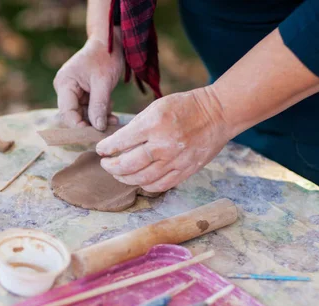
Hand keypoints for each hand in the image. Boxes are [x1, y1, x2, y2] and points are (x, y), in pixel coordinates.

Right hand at [53, 36, 122, 130]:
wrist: (111, 41)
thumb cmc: (106, 56)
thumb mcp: (103, 82)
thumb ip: (99, 105)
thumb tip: (98, 128)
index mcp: (64, 83)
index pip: (67, 112)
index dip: (78, 126)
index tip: (94, 134)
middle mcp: (65, 88)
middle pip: (74, 115)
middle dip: (90, 123)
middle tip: (107, 129)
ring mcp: (73, 91)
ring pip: (83, 114)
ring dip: (97, 119)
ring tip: (113, 120)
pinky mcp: (82, 93)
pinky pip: (88, 108)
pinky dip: (100, 112)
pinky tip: (111, 114)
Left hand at [96, 87, 231, 191]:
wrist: (218, 114)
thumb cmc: (185, 107)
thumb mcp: (156, 106)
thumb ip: (136, 126)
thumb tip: (116, 143)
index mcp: (153, 124)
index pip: (121, 142)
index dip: (106, 148)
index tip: (100, 150)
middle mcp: (163, 145)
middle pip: (128, 165)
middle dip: (111, 166)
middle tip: (105, 164)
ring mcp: (175, 161)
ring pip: (141, 179)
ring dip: (124, 178)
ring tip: (118, 173)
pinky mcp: (185, 171)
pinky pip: (159, 186)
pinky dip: (144, 185)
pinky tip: (138, 180)